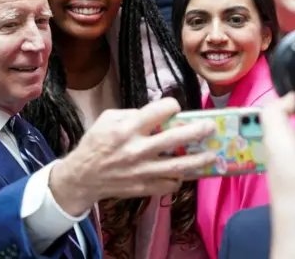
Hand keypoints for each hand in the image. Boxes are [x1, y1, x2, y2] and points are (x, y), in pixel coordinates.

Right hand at [50, 97, 216, 215]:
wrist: (83, 176)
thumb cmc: (95, 144)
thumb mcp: (107, 119)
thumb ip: (132, 114)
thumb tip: (156, 114)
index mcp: (128, 128)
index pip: (161, 111)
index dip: (171, 106)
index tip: (174, 108)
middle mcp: (138, 149)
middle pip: (176, 138)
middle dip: (198, 130)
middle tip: (210, 127)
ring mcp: (143, 171)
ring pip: (179, 165)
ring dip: (199, 159)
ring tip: (211, 153)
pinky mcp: (144, 187)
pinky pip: (169, 184)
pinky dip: (179, 178)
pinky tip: (182, 172)